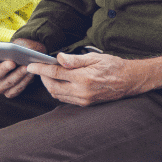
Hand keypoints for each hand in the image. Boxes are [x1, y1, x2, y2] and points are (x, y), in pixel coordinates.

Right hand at [0, 54, 33, 98]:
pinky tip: (31, 73)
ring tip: (26, 66)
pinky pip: (17, 89)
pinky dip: (25, 81)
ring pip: (7, 83)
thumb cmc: (2, 55)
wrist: (16, 63)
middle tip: (11, 62)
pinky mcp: (9, 93)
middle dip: (2, 69)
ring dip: (17, 75)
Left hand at [26, 51, 142, 105]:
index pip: (55, 73)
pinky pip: (65, 99)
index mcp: (83, 77)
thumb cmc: (114, 66)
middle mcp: (82, 91)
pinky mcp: (86, 104)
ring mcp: (83, 99)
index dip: (40, 69)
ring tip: (48, 76)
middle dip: (42, 78)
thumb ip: (75, 59)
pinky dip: (58, 92)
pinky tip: (59, 84)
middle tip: (40, 69)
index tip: (31, 66)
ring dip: (49, 86)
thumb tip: (58, 58)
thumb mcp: (95, 58)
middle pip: (52, 86)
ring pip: (57, 94)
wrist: (130, 80)